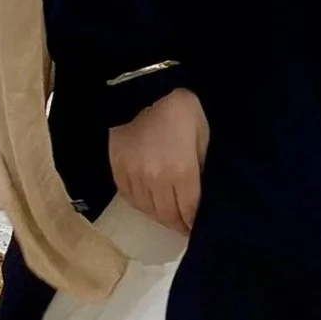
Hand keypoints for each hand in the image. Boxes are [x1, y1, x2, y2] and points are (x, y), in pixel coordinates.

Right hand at [108, 87, 207, 234]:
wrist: (142, 90)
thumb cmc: (181, 110)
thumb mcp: (203, 136)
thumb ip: (201, 167)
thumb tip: (201, 192)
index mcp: (181, 172)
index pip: (189, 210)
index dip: (194, 223)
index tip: (197, 229)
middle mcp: (156, 180)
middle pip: (168, 216)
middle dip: (178, 224)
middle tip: (185, 227)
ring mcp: (134, 177)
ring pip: (148, 211)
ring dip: (161, 218)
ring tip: (169, 218)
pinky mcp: (118, 171)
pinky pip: (131, 199)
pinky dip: (143, 207)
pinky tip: (150, 205)